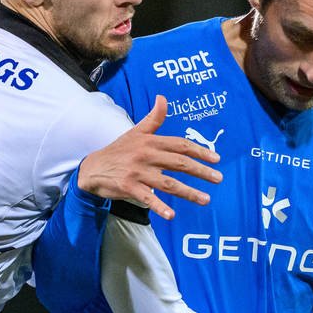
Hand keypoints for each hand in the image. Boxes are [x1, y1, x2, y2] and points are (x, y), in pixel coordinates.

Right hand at [76, 95, 220, 219]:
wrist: (93, 167)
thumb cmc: (119, 150)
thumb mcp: (136, 132)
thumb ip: (153, 118)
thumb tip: (163, 98)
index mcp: (151, 141)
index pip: (181, 145)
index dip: (200, 151)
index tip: (216, 158)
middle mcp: (147, 155)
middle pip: (179, 163)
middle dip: (201, 171)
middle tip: (218, 178)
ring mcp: (138, 172)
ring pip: (168, 183)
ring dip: (188, 192)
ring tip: (205, 199)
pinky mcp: (129, 187)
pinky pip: (148, 198)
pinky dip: (159, 207)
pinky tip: (172, 215)